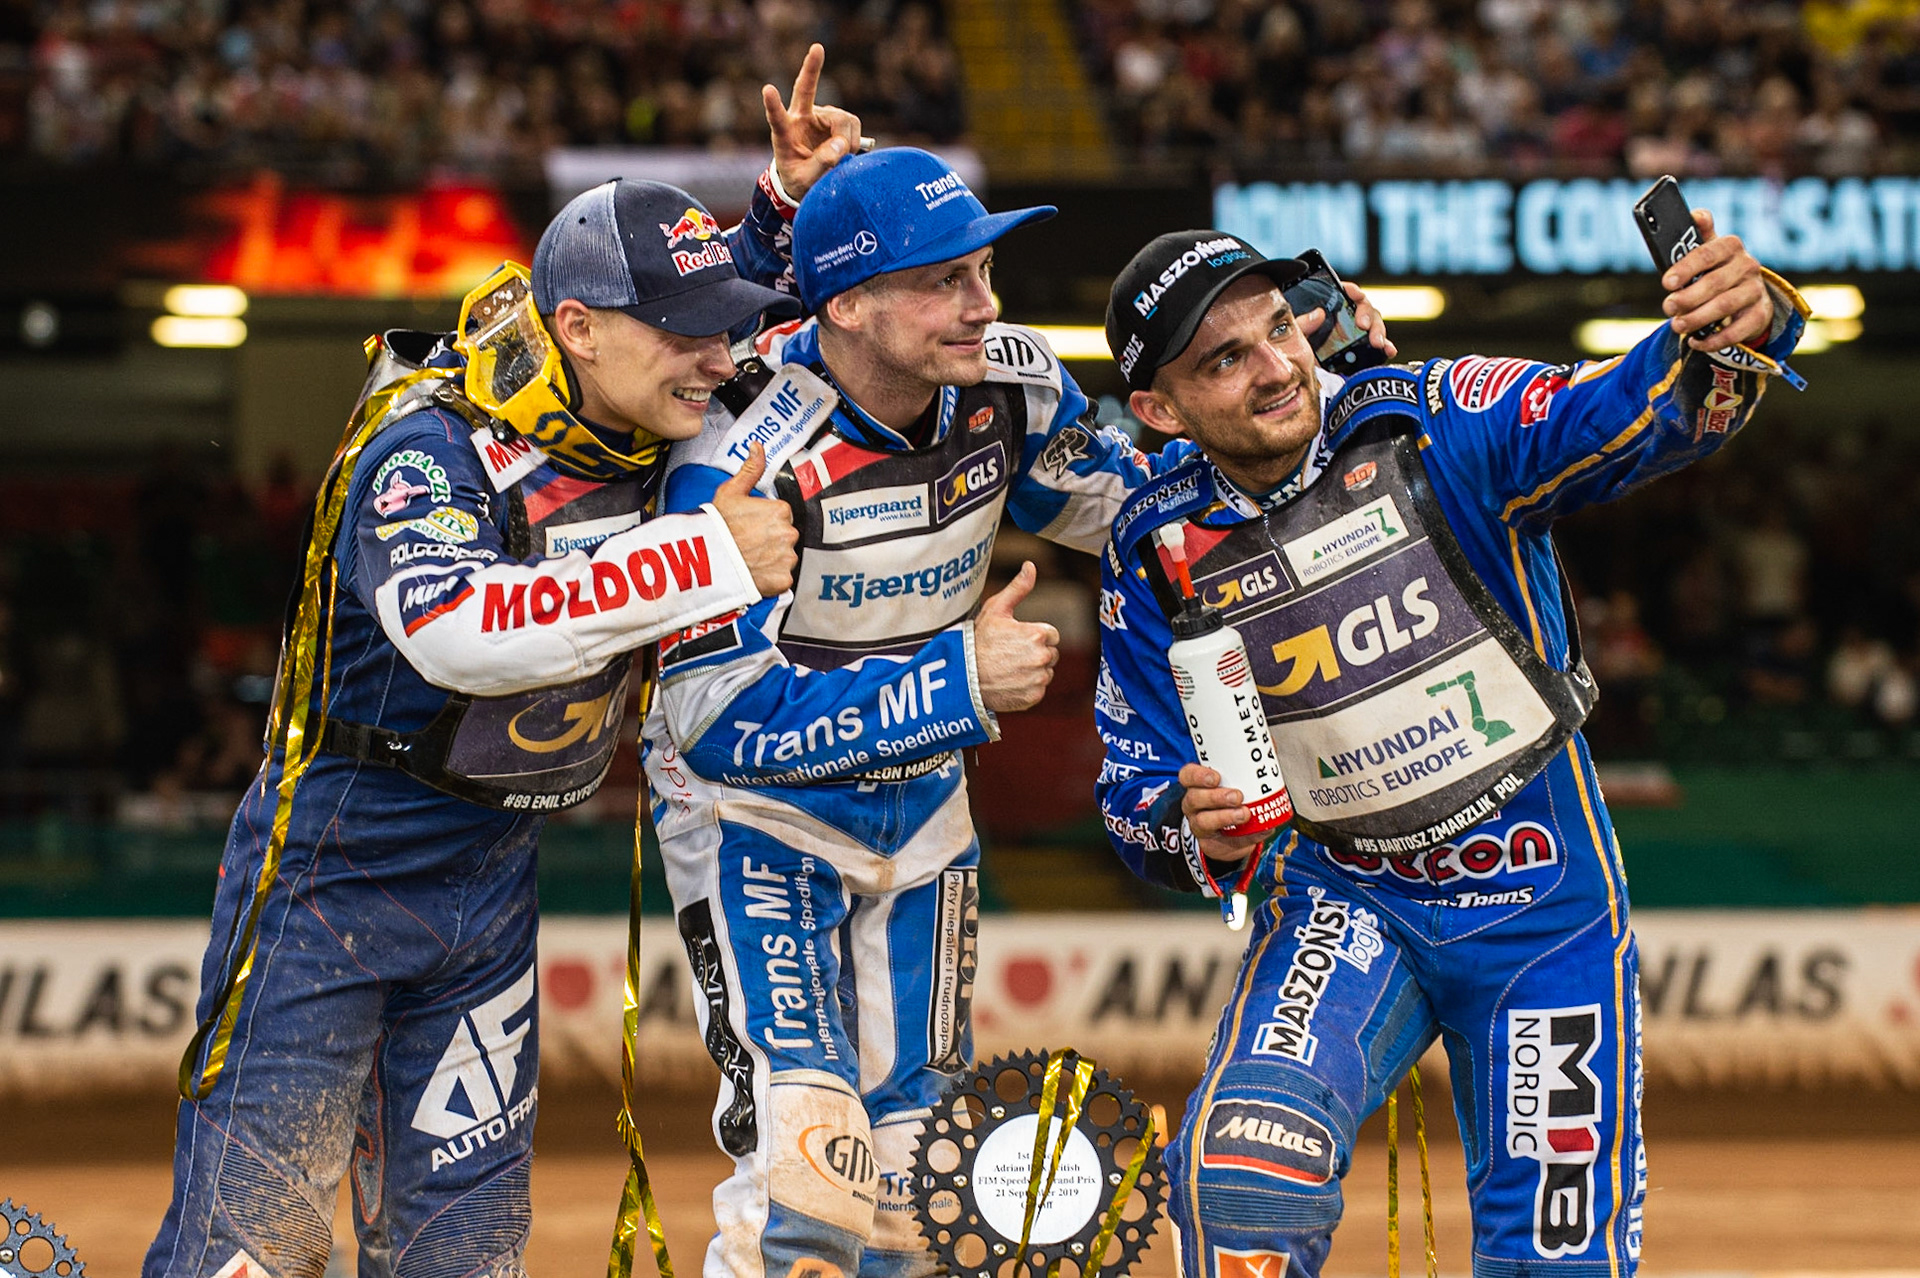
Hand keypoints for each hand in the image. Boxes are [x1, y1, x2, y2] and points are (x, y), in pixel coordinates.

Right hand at [711, 442, 797, 596]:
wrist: (707, 560)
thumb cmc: (717, 526)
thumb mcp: (731, 491)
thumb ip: (750, 469)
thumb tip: (758, 446)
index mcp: (781, 510)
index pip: (781, 515)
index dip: (764, 521)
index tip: (750, 527)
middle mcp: (789, 533)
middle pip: (785, 537)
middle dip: (770, 541)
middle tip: (748, 544)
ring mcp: (787, 558)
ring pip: (785, 558)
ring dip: (771, 560)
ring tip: (749, 559)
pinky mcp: (783, 580)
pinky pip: (782, 579)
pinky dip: (770, 579)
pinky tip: (754, 573)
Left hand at [765, 43, 864, 202]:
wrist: (807, 177)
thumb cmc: (799, 179)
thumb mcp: (806, 180)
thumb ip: (821, 165)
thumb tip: (840, 147)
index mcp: (783, 134)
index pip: (777, 119)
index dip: (773, 105)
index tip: (767, 89)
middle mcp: (800, 118)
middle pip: (807, 91)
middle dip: (811, 68)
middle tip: (817, 48)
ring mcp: (819, 116)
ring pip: (841, 118)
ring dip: (847, 139)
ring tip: (841, 157)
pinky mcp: (836, 119)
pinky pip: (852, 123)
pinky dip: (853, 139)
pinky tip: (846, 150)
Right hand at [974, 561, 1060, 712]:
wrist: (962, 676)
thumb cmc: (978, 640)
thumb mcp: (995, 609)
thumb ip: (1018, 588)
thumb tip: (1031, 566)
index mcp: (1037, 634)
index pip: (1051, 635)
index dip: (1034, 636)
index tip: (1016, 640)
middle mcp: (1042, 657)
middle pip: (1050, 654)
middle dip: (1035, 653)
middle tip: (1011, 655)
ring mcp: (1038, 679)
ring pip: (1045, 673)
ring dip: (1032, 671)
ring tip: (1008, 669)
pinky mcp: (1033, 697)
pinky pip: (1037, 690)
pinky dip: (1027, 688)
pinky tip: (1009, 682)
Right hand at [1179, 763, 1265, 864]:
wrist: (1233, 833)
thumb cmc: (1233, 798)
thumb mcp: (1239, 779)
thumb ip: (1251, 762)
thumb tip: (1270, 743)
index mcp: (1198, 784)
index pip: (1187, 775)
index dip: (1197, 776)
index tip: (1215, 777)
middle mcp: (1194, 804)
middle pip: (1194, 798)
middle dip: (1215, 797)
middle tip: (1237, 796)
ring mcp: (1200, 824)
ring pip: (1204, 821)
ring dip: (1225, 817)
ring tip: (1245, 814)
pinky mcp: (1212, 843)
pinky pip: (1226, 842)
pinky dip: (1245, 837)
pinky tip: (1260, 830)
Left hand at [1293, 281, 1397, 362]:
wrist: (1299, 367)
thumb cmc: (1295, 343)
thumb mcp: (1295, 332)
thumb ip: (1302, 323)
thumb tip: (1318, 314)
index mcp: (1330, 306)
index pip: (1345, 291)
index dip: (1352, 291)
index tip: (1355, 294)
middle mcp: (1346, 315)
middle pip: (1363, 307)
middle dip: (1367, 315)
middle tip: (1363, 325)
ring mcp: (1355, 331)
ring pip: (1373, 324)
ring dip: (1378, 331)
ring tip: (1377, 343)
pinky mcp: (1361, 347)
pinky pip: (1377, 344)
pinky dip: (1385, 347)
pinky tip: (1388, 351)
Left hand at [1662, 209, 1772, 351]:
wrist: (1746, 295)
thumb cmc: (1714, 270)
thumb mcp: (1704, 251)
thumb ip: (1696, 236)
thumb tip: (1695, 214)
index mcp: (1730, 246)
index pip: (1708, 253)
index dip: (1687, 267)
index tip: (1667, 282)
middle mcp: (1747, 265)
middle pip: (1714, 283)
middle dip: (1687, 298)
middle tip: (1668, 307)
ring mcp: (1756, 290)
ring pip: (1725, 306)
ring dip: (1697, 319)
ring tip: (1677, 325)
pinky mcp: (1760, 314)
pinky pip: (1737, 330)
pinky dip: (1714, 339)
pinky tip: (1696, 341)